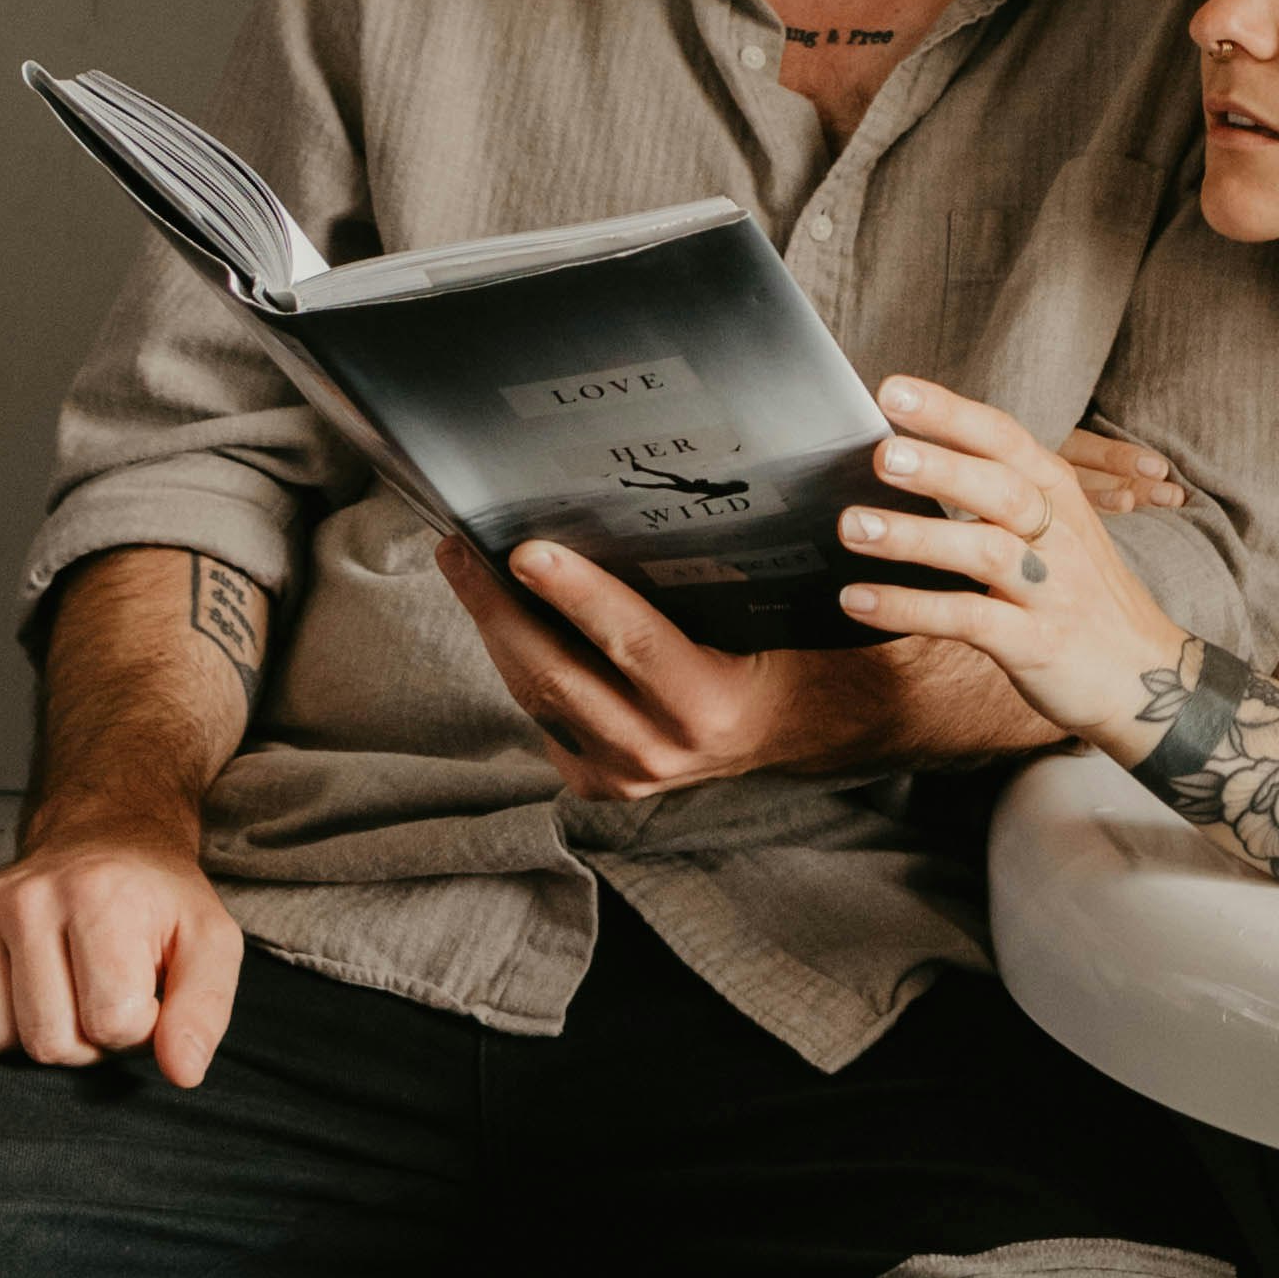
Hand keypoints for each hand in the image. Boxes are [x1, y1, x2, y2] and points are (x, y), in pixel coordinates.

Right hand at [0, 824, 242, 1089]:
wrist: (102, 843)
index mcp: (99, 895)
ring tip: (66, 985)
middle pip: (49, 1043)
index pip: (113, 1024)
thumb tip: (182, 1070)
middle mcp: (27, 897)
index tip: (146, 990)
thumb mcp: (209, 942)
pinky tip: (22, 980)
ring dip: (38, 1031)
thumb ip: (204, 1008)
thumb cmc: (153, 901)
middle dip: (87, 1038)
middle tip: (103, 990)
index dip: (139, 1027)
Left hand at [432, 532, 997, 800]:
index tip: (525, 549)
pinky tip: (499, 612)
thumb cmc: (810, 650)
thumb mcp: (794, 606)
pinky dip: (517, 660)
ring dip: (494, 628)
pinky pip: (542, 712)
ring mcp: (624, 774)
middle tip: (459, 545)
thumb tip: (681, 498)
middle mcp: (659, 750)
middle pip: (555, 673)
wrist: (819, 731)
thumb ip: (752, 563)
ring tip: (463, 564)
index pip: (631, 642)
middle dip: (496, 605)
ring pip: (535, 694)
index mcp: (711, 706)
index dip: (575, 594)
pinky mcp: (600, 780)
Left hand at [837, 378, 1191, 757]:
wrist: (1145, 675)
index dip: (949, 413)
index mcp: (1058, 495)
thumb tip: (914, 458)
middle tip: (881, 453)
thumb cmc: (1083, 595)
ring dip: (916, 537)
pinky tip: (858, 601)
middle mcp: (1059, 535)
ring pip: (984, 551)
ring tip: (853, 526)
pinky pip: (968, 620)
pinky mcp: (1037, 643)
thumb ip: (1000, 496)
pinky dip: (910, 608)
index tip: (892, 390)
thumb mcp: (1056, 531)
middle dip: (941, 467)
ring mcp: (1051, 589)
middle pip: (1000, 487)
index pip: (1003, 438)